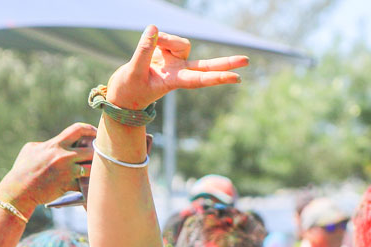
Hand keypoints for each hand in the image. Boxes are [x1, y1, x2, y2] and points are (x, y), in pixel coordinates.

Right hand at [0, 123, 96, 215]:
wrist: (20, 190)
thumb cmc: (23, 169)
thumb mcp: (31, 149)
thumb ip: (46, 144)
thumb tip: (54, 143)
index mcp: (55, 144)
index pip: (77, 130)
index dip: (90, 129)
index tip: (97, 133)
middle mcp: (63, 156)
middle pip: (91, 150)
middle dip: (98, 152)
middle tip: (102, 155)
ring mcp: (67, 171)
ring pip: (92, 167)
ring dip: (96, 169)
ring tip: (98, 170)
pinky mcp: (69, 185)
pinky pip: (86, 184)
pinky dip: (90, 185)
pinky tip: (93, 185)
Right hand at [106, 25, 248, 109]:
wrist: (123, 94)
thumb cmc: (129, 90)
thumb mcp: (133, 71)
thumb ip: (144, 50)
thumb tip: (154, 28)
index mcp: (174, 81)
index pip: (200, 79)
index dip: (217, 77)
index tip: (236, 78)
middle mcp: (180, 71)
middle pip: (207, 66)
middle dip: (226, 63)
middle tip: (247, 61)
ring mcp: (175, 61)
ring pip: (180, 42)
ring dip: (164, 40)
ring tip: (150, 53)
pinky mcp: (168, 52)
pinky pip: (167, 37)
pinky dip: (157, 38)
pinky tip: (150, 45)